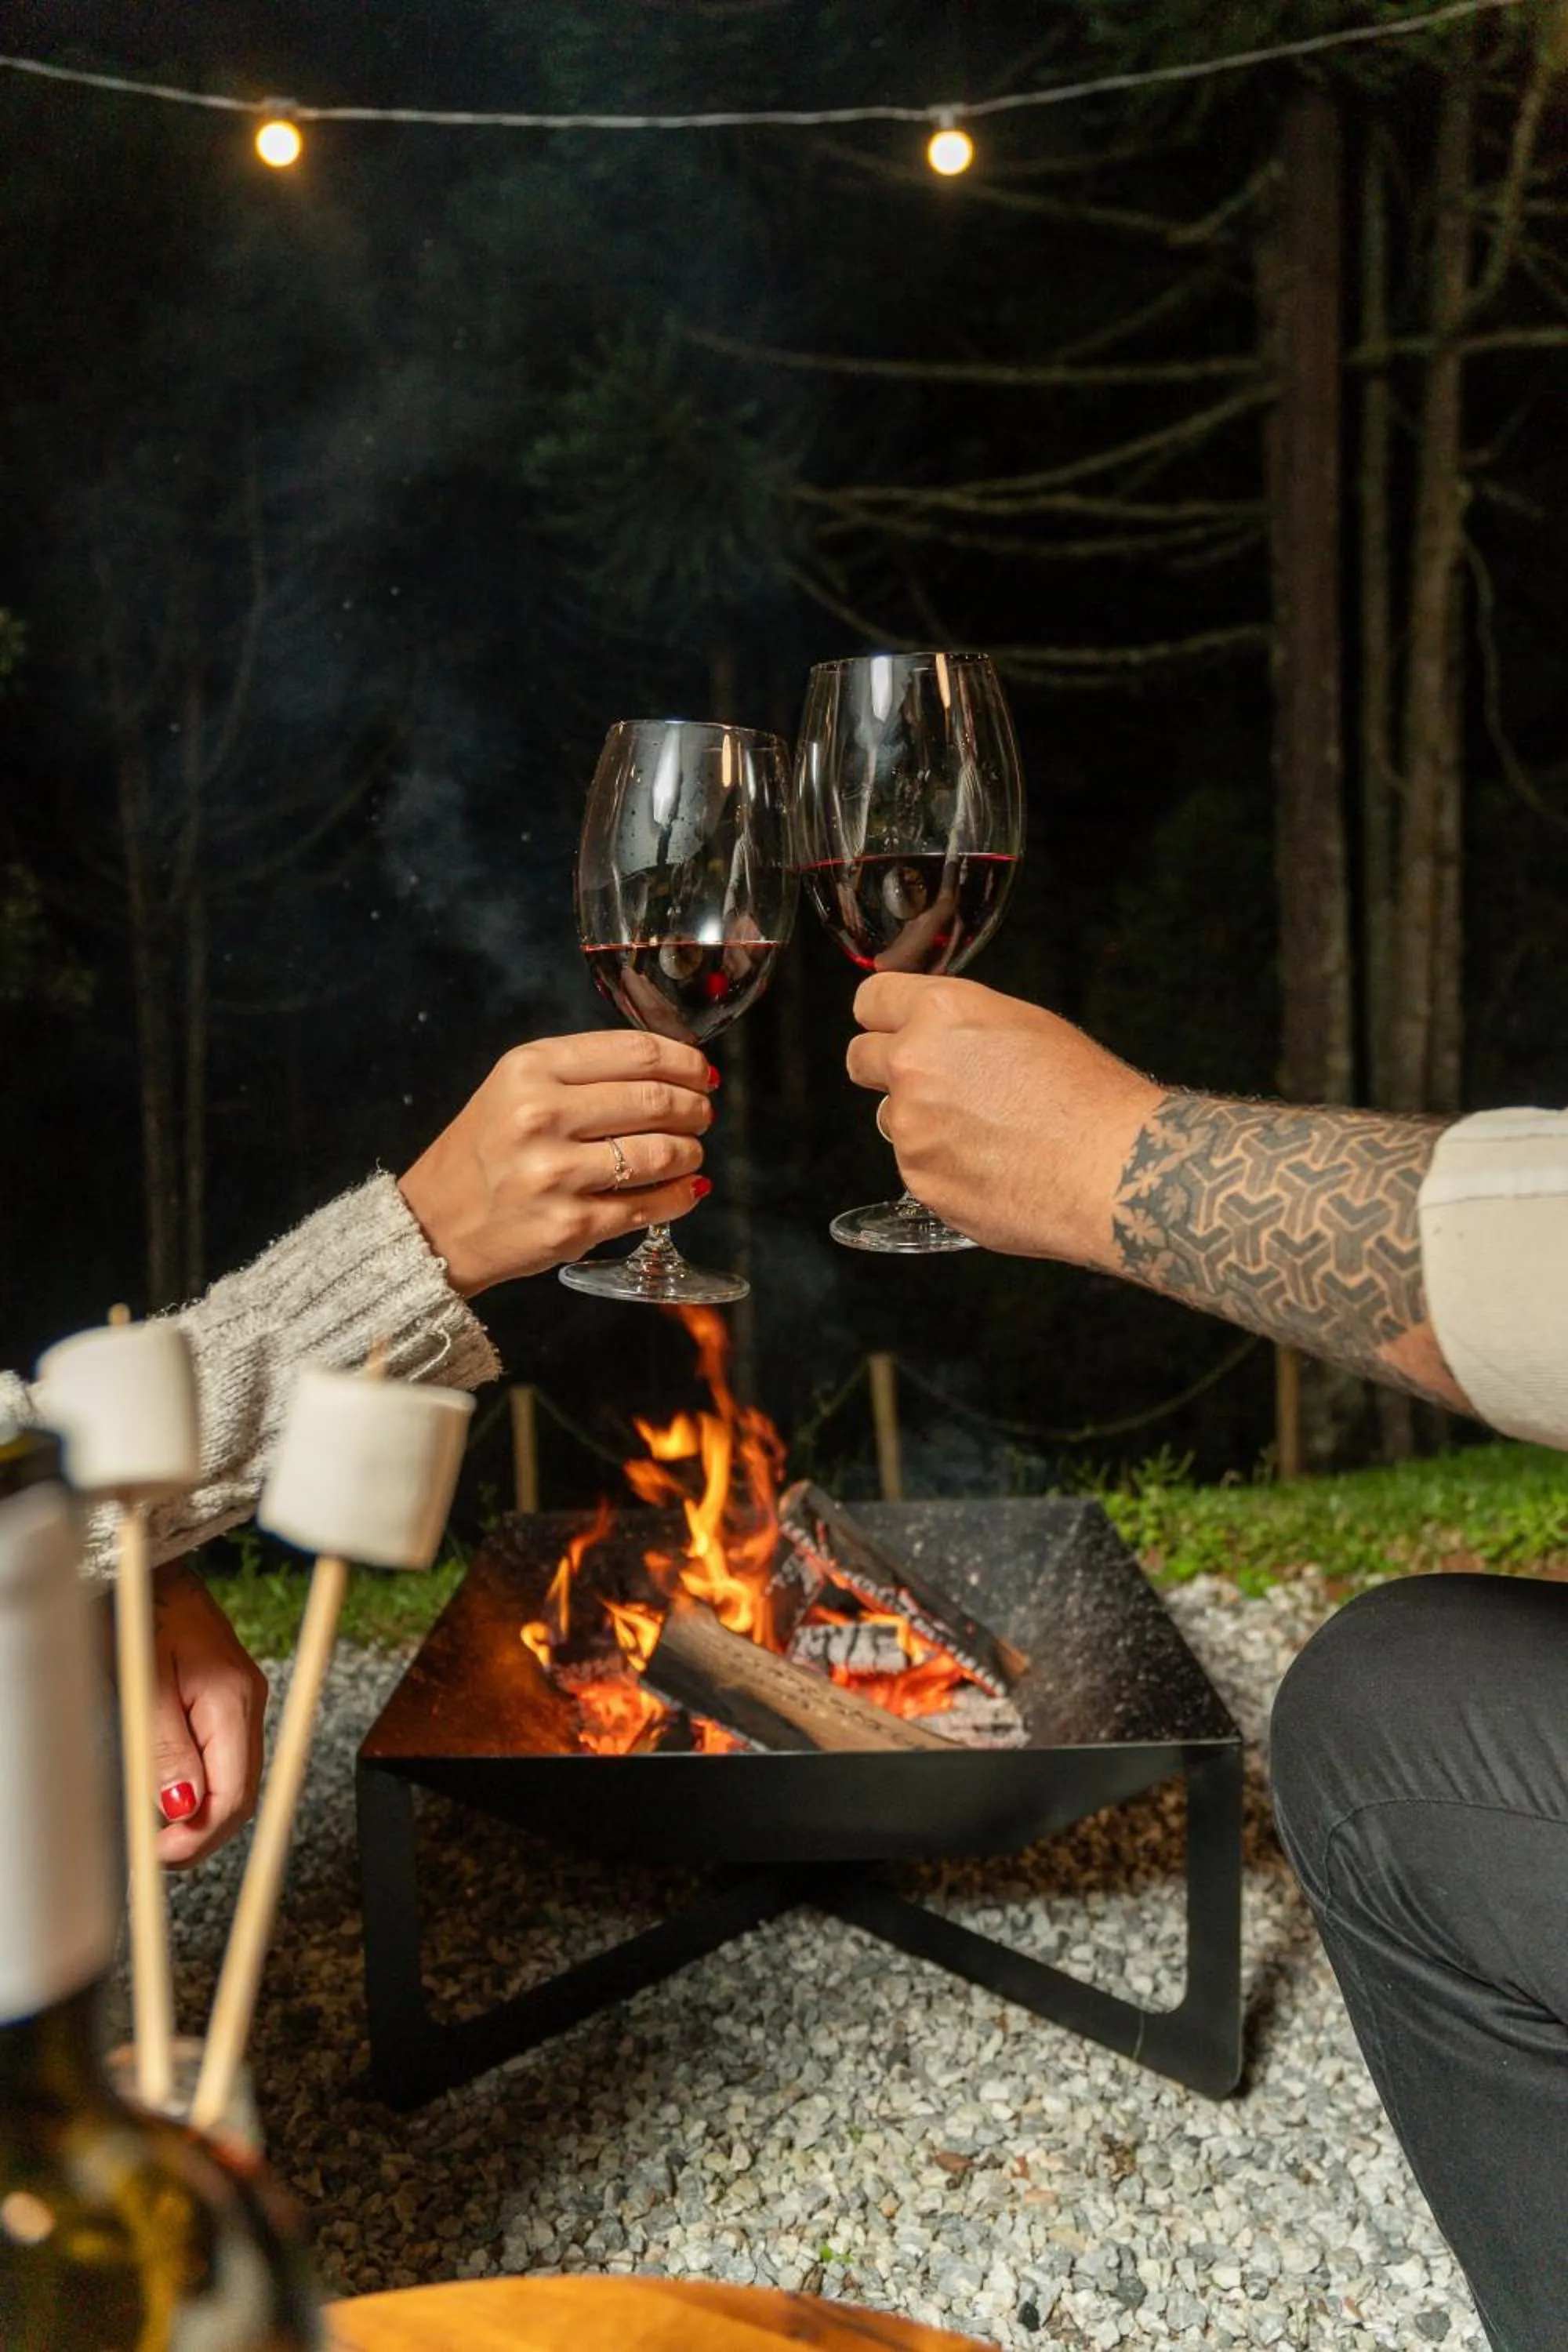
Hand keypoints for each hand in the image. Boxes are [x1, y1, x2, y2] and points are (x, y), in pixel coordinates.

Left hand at [152, 1562, 268, 1867]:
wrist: (152, 1570)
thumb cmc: (141, 1617)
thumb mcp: (142, 1685)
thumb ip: (165, 1748)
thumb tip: (183, 1808)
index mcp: (232, 1700)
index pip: (234, 1793)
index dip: (201, 1836)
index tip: (159, 1856)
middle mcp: (248, 1705)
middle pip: (241, 1794)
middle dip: (201, 1833)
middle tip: (154, 1855)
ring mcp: (242, 1704)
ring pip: (233, 1781)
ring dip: (199, 1816)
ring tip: (157, 1833)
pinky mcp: (228, 1703)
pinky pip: (224, 1761)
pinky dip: (200, 1789)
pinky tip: (172, 1798)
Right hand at [397, 1030, 716, 1294]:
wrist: (434, 1224)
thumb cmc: (485, 1151)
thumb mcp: (516, 1088)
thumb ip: (585, 1072)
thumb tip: (676, 1071)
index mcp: (530, 1069)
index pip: (638, 1052)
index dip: (686, 1061)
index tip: (701, 1073)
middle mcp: (540, 1115)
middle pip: (656, 1100)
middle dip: (694, 1107)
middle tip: (702, 1114)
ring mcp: (555, 1174)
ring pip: (661, 1153)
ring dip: (691, 1152)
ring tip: (690, 1152)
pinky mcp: (569, 1226)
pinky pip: (650, 1206)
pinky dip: (681, 1196)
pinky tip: (685, 1189)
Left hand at [847, 975, 1160, 1264]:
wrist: (1114, 1169)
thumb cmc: (1089, 1096)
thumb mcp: (1027, 1027)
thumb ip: (964, 1029)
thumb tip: (943, 1043)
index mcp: (942, 1013)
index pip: (871, 999)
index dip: (882, 1016)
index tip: (889, 1028)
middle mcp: (914, 1065)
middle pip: (860, 1059)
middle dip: (887, 1069)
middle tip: (932, 1086)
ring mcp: (911, 1128)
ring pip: (894, 1120)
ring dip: (923, 1126)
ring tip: (988, 1137)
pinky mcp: (920, 1181)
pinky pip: (919, 1169)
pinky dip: (946, 1171)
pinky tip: (995, 1171)